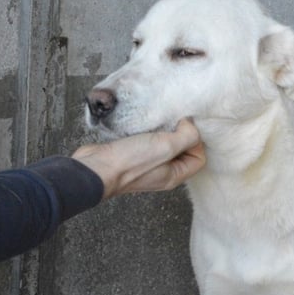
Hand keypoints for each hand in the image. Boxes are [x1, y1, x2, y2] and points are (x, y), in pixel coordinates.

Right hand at [72, 118, 205, 198]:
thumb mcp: (167, 146)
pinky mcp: (131, 154)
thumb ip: (187, 136)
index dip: (196, 141)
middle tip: (172, 120)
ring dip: (163, 130)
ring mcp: (146, 164)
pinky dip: (148, 130)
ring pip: (164, 144)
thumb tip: (188, 125)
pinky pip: (147, 140)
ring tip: (158, 120)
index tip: (184, 127)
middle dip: (181, 133)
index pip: (198, 158)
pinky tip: (143, 122)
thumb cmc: (131, 161)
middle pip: (182, 150)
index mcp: (175, 175)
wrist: (95, 167)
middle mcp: (163, 172)